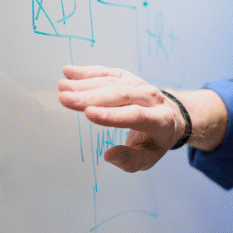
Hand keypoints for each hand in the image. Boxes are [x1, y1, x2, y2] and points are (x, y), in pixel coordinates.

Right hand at [57, 65, 181, 171]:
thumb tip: (109, 156)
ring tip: (62, 87)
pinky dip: (88, 72)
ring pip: (112, 81)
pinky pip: (107, 73)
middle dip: (90, 97)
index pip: (136, 115)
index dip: (111, 115)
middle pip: (120, 95)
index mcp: (160, 120)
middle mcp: (152, 99)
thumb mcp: (147, 158)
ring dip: (85, 83)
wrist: (169, 118)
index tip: (88, 113)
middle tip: (64, 99)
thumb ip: (130, 160)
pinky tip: (69, 72)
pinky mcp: (128, 77)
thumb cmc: (154, 142)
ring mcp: (140, 85)